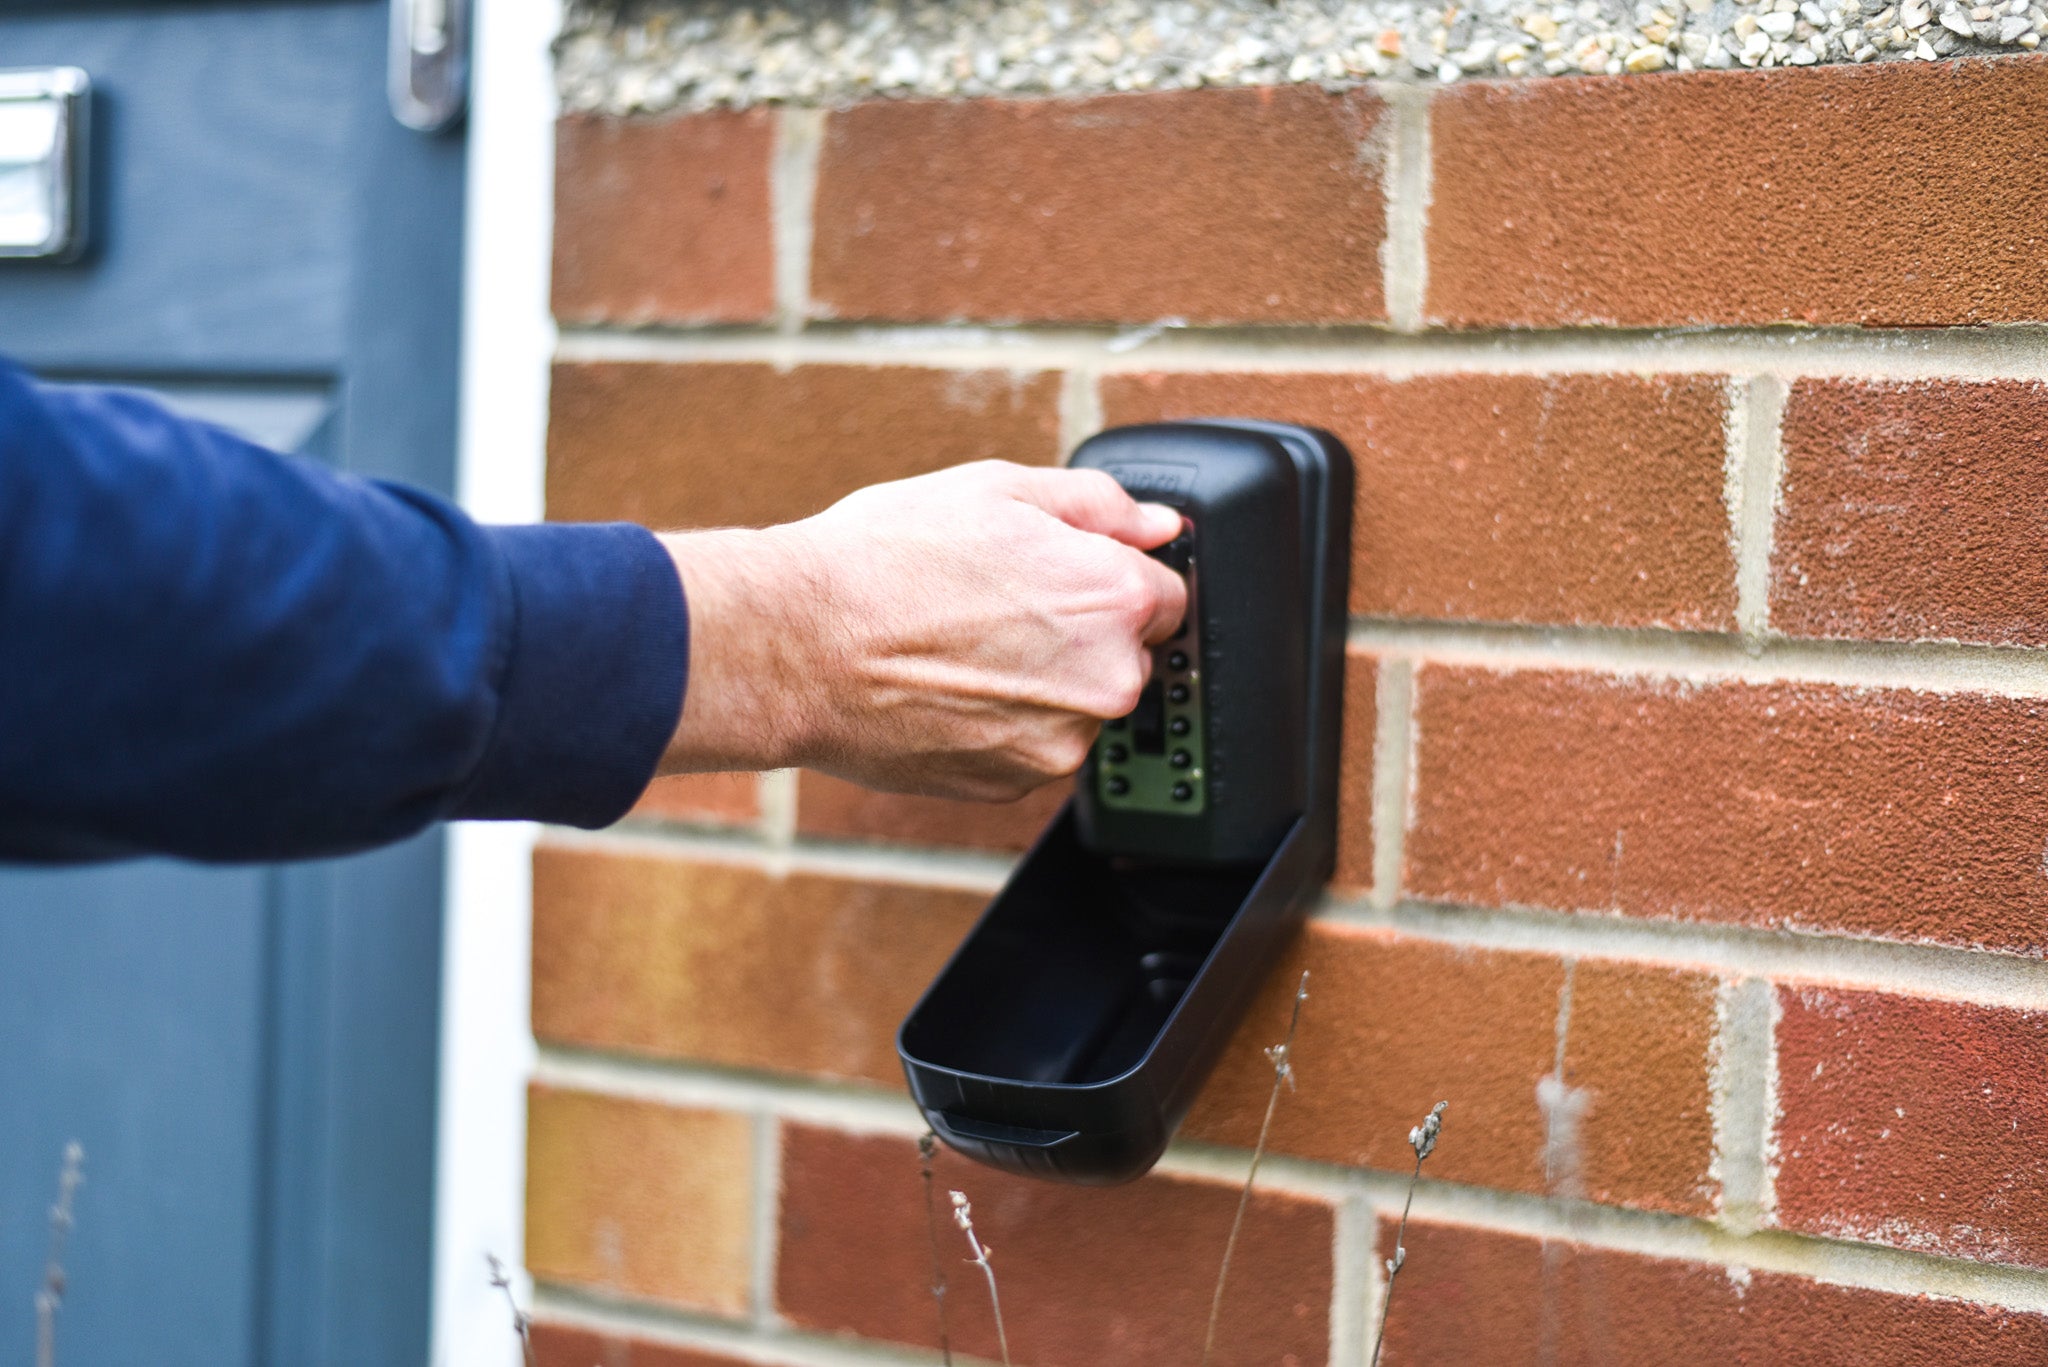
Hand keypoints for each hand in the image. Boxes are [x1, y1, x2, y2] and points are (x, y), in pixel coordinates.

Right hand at [658, 460, 1186, 799]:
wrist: (796, 647)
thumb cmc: (882, 562)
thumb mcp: (997, 490)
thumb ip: (1097, 506)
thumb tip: (1156, 524)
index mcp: (1114, 599)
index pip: (1171, 595)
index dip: (1114, 578)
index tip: (1066, 578)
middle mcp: (1105, 681)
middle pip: (1127, 656)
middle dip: (1079, 633)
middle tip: (996, 606)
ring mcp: (1060, 743)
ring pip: (1076, 708)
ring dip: (1041, 683)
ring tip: (961, 647)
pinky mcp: (1013, 785)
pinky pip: (1029, 747)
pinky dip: (1000, 723)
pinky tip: (948, 687)